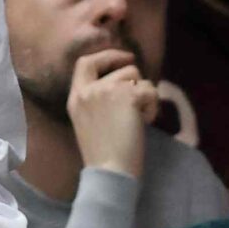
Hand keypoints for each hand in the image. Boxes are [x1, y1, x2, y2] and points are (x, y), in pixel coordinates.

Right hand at [66, 50, 160, 180]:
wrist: (109, 171)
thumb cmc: (101, 155)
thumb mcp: (88, 121)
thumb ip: (97, 100)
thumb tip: (126, 84)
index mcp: (75, 97)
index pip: (85, 62)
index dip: (107, 56)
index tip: (124, 59)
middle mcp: (89, 90)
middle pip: (121, 68)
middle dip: (135, 83)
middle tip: (139, 101)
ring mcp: (107, 90)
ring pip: (138, 77)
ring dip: (145, 95)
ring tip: (139, 118)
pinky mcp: (128, 96)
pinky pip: (150, 90)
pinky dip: (153, 106)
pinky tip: (146, 122)